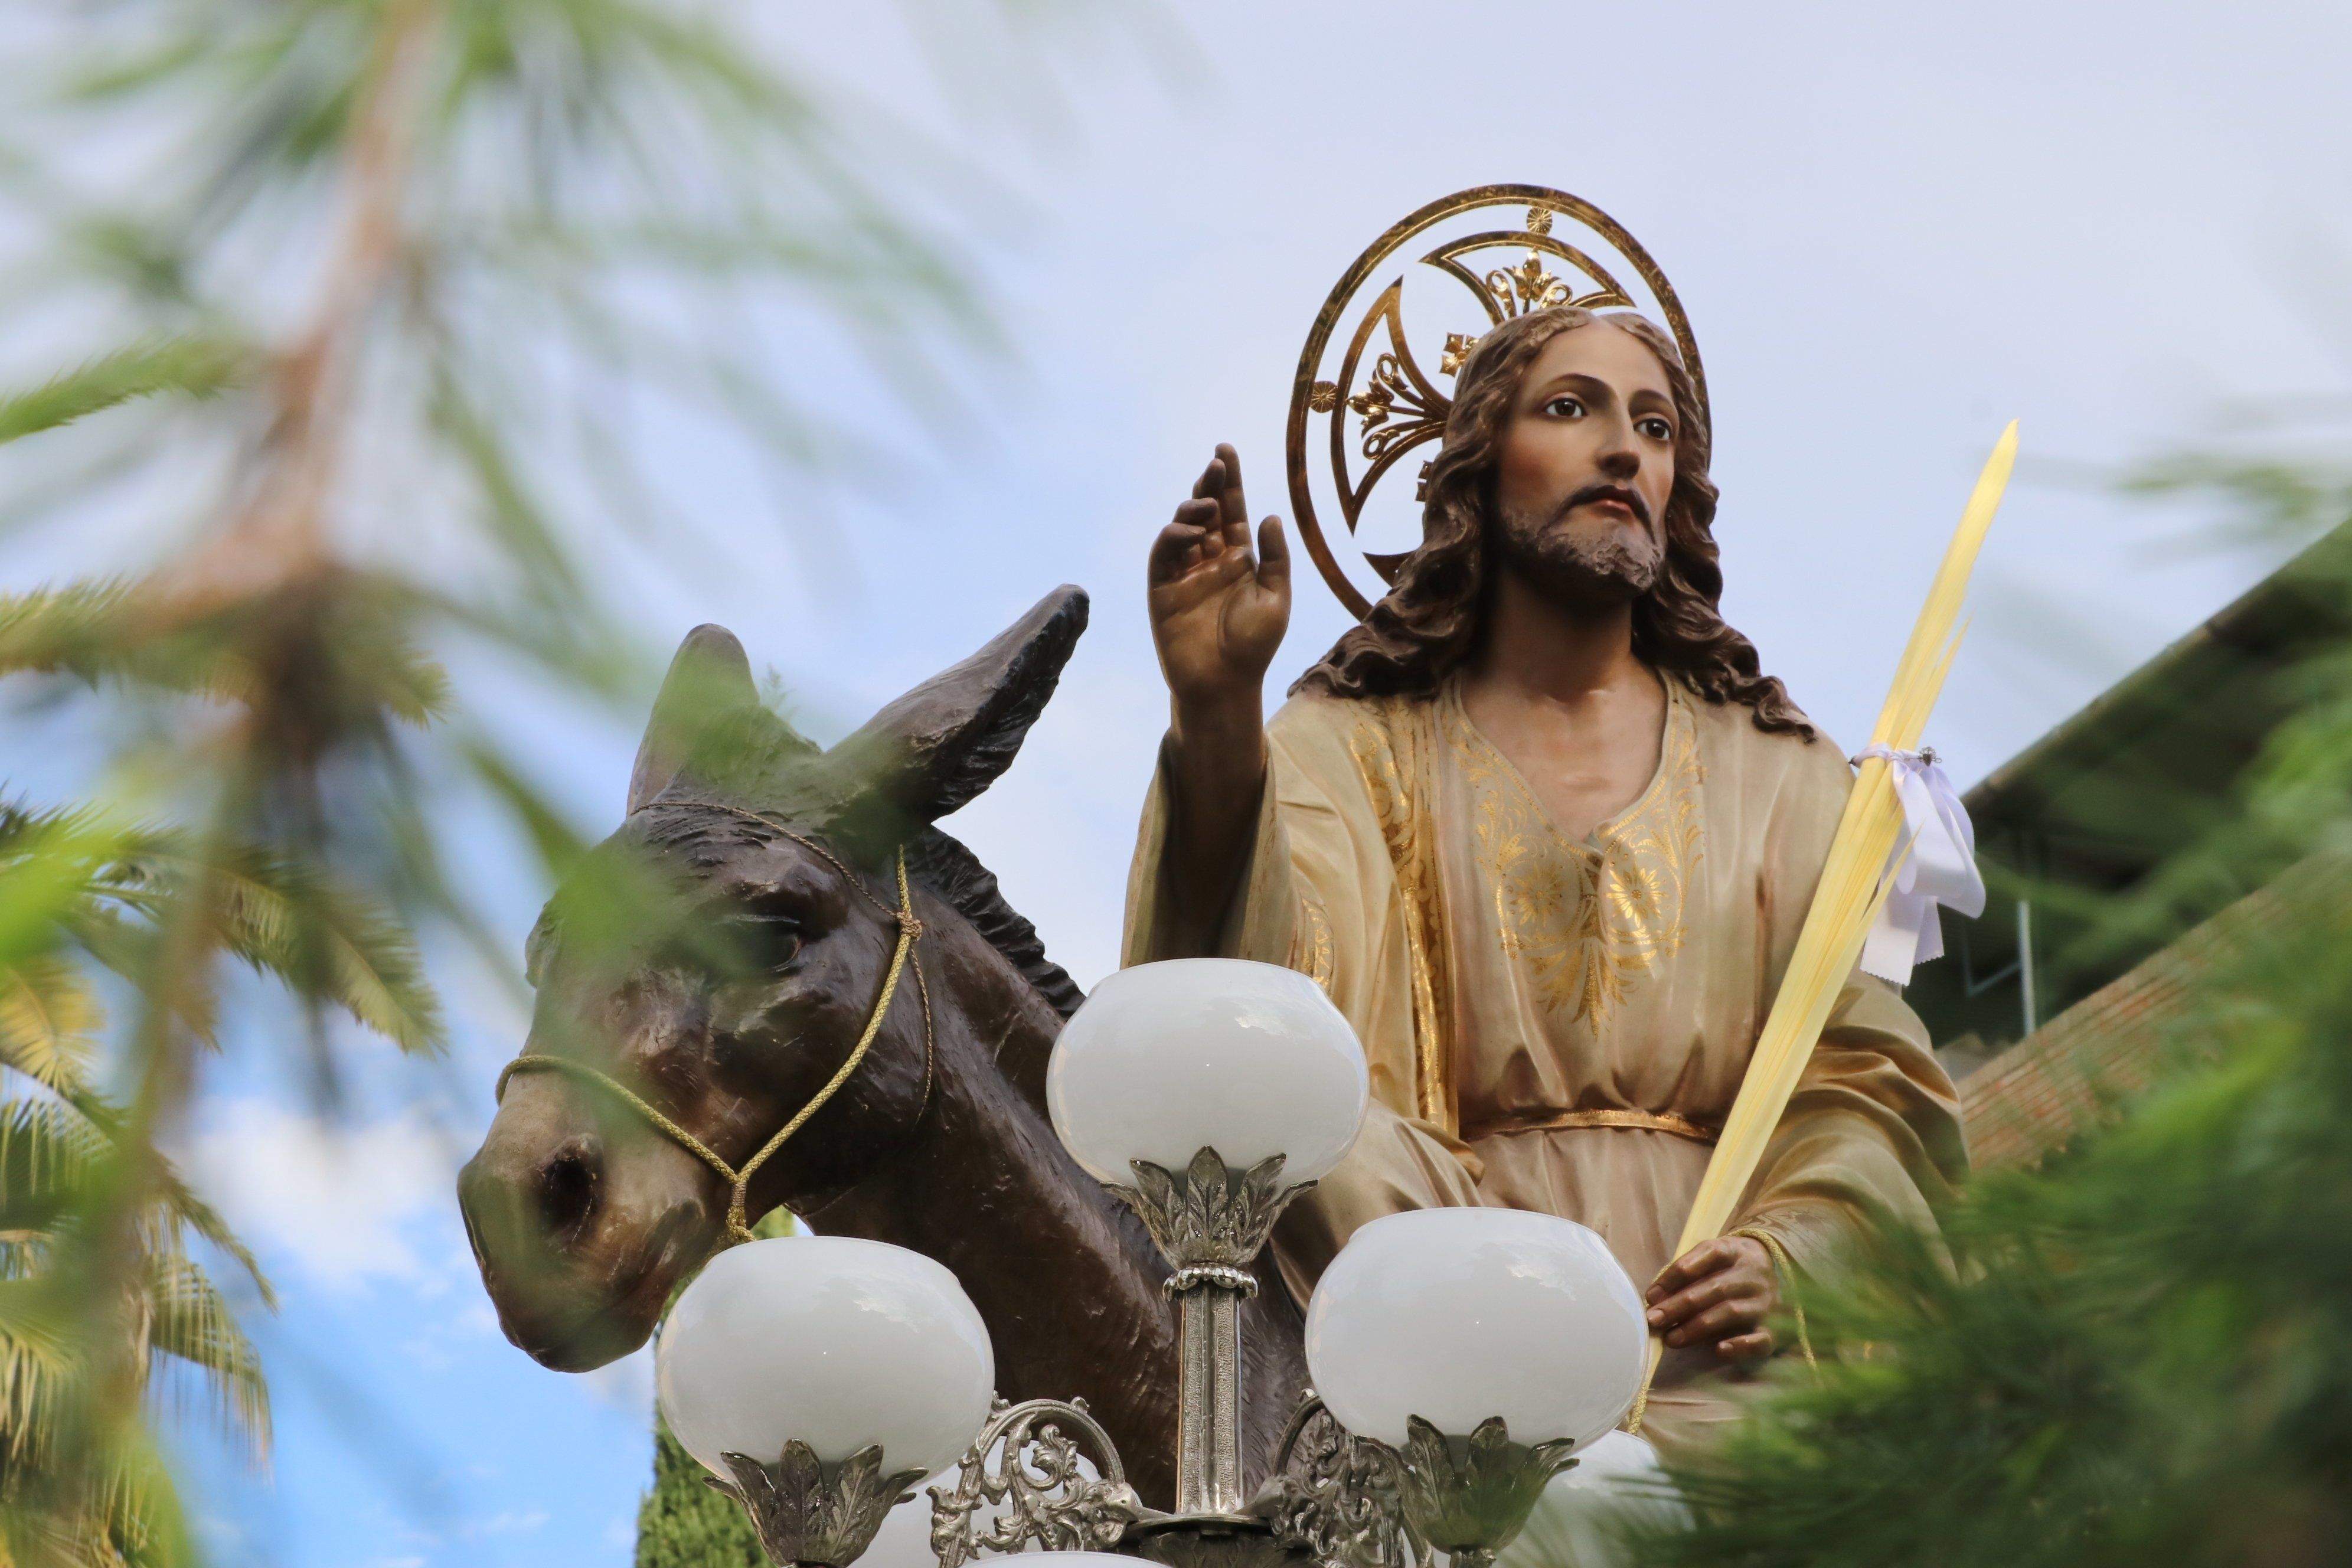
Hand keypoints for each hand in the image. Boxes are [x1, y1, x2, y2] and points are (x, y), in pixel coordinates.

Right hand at [1148, 443, 1289, 709]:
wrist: (1224, 683)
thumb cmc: (1254, 646)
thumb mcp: (1276, 599)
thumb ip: (1274, 558)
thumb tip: (1270, 516)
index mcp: (1238, 559)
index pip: (1232, 511)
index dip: (1229, 482)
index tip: (1226, 452)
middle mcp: (1210, 560)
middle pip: (1206, 512)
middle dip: (1209, 484)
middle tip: (1217, 463)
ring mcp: (1184, 573)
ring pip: (1183, 527)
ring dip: (1193, 509)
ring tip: (1207, 505)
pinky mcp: (1162, 588)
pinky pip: (1164, 553)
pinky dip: (1174, 537)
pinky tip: (1191, 533)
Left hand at [1646, 1235, 1777, 1361]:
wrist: (1776, 1276)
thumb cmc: (1728, 1270)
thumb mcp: (1711, 1260)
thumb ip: (1685, 1273)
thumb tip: (1655, 1298)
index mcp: (1735, 1251)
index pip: (1706, 1255)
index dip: (1675, 1275)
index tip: (1651, 1295)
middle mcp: (1753, 1275)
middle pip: (1714, 1287)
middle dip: (1679, 1305)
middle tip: (1654, 1319)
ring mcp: (1765, 1302)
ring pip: (1730, 1312)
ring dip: (1696, 1327)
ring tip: (1671, 1339)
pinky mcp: (1774, 1330)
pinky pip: (1759, 1340)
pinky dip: (1740, 1346)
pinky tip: (1719, 1350)